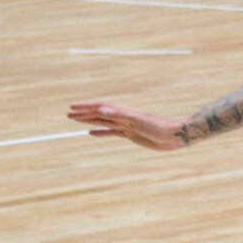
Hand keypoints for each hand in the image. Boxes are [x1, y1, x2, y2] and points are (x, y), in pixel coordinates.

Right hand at [67, 101, 187, 150]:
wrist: (175, 135)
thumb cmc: (159, 127)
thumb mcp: (139, 121)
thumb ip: (120, 115)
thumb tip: (102, 109)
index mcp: (124, 112)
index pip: (101, 107)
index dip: (86, 107)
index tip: (71, 108)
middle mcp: (123, 117)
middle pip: (99, 113)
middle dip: (83, 114)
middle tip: (68, 114)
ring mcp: (127, 125)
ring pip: (103, 122)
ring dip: (89, 121)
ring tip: (75, 120)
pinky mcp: (131, 134)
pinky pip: (112, 132)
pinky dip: (101, 132)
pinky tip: (92, 133)